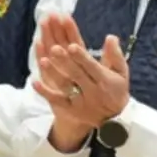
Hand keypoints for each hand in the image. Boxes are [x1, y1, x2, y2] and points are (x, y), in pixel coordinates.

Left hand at [32, 13, 130, 139]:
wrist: (114, 119)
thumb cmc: (116, 89)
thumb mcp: (121, 73)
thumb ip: (115, 55)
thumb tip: (110, 37)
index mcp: (105, 80)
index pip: (92, 67)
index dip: (81, 57)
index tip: (72, 45)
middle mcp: (92, 91)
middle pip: (76, 75)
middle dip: (65, 61)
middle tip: (54, 48)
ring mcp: (80, 101)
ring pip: (65, 87)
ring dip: (53, 74)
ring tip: (43, 60)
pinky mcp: (71, 110)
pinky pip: (57, 101)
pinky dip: (45, 92)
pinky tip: (34, 82)